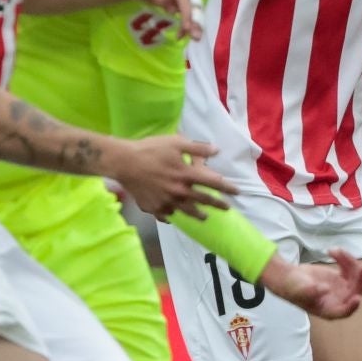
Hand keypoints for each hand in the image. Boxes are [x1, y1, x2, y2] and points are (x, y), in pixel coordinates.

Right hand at [112, 136, 233, 219]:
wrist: (124, 162)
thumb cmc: (150, 149)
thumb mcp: (176, 142)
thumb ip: (198, 148)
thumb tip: (216, 151)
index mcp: (187, 175)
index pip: (213, 183)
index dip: (227, 188)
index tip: (237, 192)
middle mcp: (180, 192)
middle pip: (203, 201)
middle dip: (217, 205)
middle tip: (226, 208)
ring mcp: (167, 202)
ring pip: (187, 211)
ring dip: (198, 215)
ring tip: (205, 217)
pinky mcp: (154, 207)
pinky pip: (166, 215)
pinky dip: (172, 216)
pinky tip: (173, 217)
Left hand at [119, 0, 201, 41]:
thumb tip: (174, 10)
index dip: (187, 12)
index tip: (186, 28)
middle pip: (194, 2)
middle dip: (196, 20)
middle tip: (195, 37)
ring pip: (194, 7)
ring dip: (195, 23)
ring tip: (192, 38)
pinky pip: (190, 10)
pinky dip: (189, 22)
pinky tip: (183, 32)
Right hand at [261, 249, 361, 319]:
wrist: (289, 278)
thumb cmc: (292, 288)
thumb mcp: (300, 289)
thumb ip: (312, 290)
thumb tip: (326, 289)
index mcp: (328, 310)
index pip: (344, 311)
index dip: (351, 306)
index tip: (357, 298)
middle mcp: (338, 301)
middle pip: (354, 292)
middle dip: (359, 280)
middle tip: (361, 267)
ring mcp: (342, 289)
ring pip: (354, 277)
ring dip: (349, 262)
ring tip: (335, 251)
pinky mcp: (341, 277)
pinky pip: (349, 267)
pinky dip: (344, 258)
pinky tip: (332, 251)